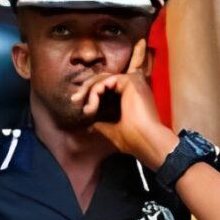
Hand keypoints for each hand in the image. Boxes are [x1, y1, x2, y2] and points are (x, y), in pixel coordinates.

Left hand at [70, 39, 176, 168]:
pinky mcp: (130, 80)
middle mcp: (132, 87)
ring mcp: (132, 82)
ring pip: (103, 78)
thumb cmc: (133, 139)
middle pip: (102, 79)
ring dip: (90, 92)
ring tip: (88, 109)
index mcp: (130, 96)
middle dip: (86, 89)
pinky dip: (96, 92)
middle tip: (75, 100)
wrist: (145, 141)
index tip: (80, 106)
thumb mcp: (112, 131)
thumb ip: (102, 124)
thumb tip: (90, 124)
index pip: (106, 87)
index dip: (91, 94)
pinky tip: (93, 106)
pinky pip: (106, 80)